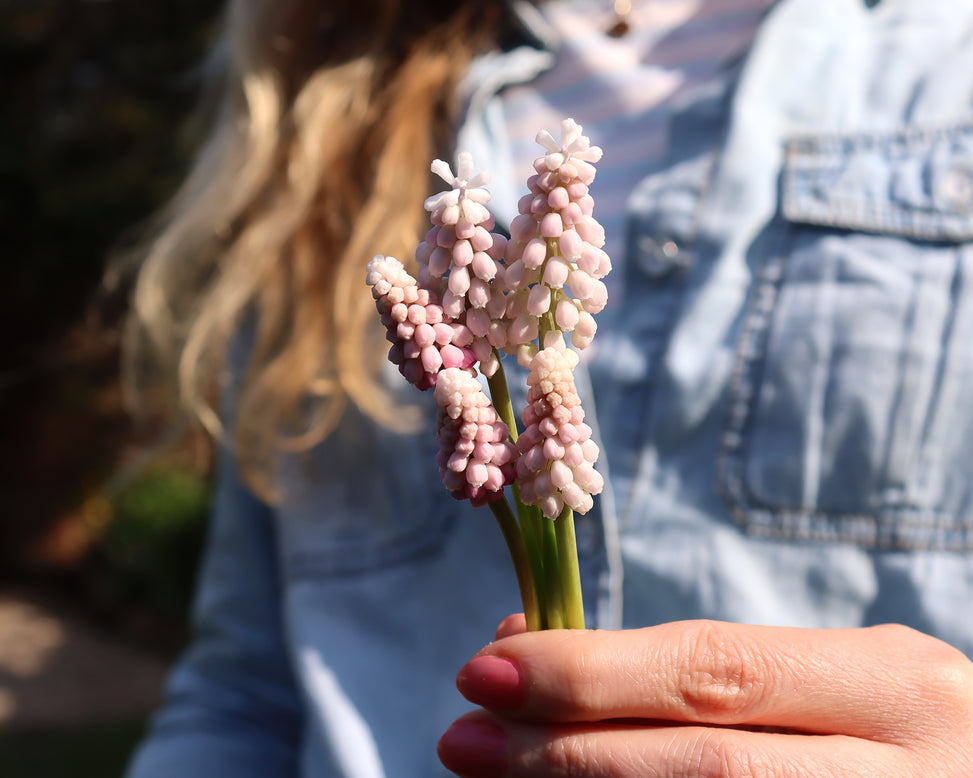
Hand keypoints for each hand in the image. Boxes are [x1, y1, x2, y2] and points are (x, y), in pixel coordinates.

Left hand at [438, 616, 972, 776]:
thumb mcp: (828, 680)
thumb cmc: (891, 734)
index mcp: (896, 688)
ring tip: (494, 776)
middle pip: (706, 764)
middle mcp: (906, 773)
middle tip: (461, 739)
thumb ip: (703, 672)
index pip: (716, 671)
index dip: (591, 673)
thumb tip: (534, 650)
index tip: (487, 667)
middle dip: (567, 752)